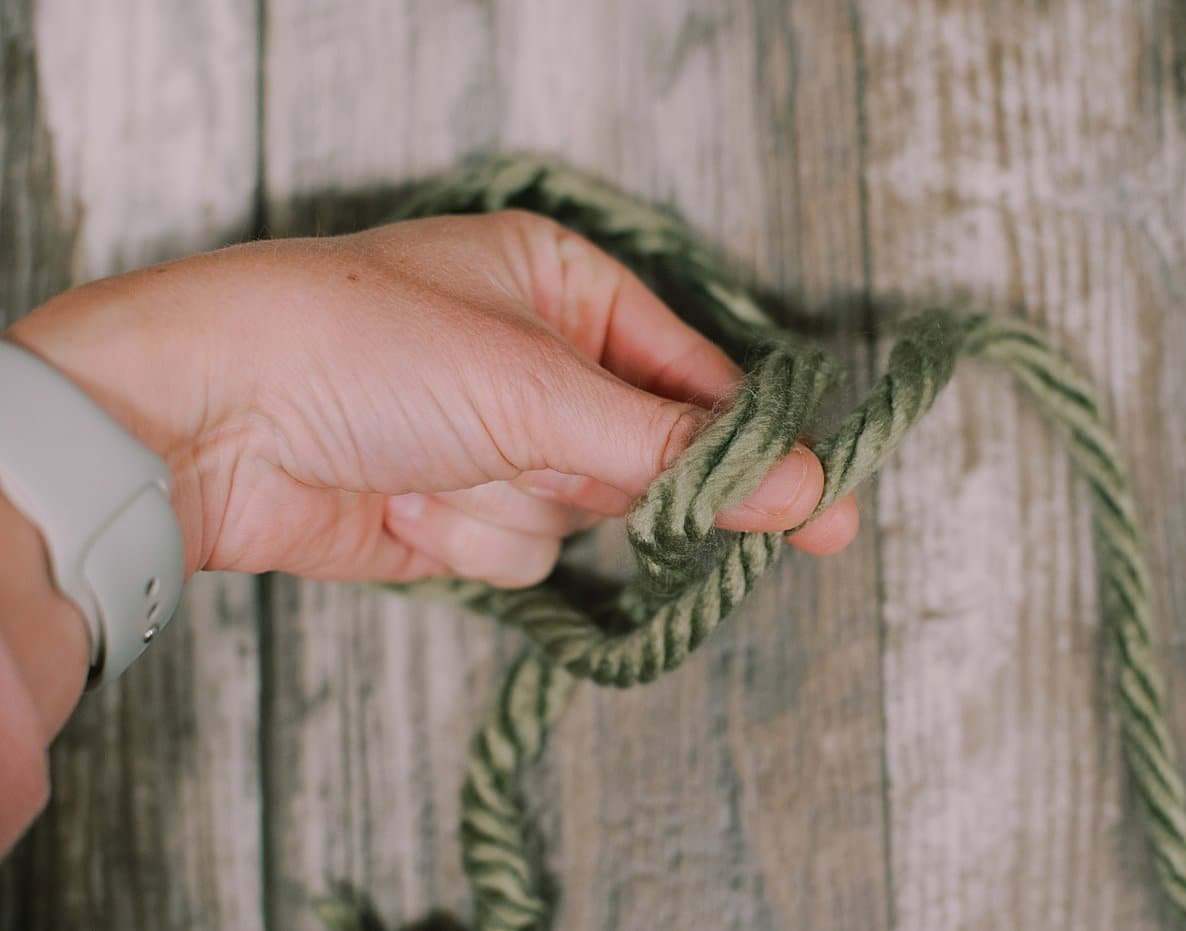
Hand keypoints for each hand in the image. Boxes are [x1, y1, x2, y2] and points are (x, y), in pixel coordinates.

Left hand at [7, 211, 858, 587]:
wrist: (201, 424)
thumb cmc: (355, 346)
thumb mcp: (534, 387)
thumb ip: (674, 450)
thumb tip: (801, 488)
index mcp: (563, 285)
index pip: (695, 374)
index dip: (757, 445)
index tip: (825, 510)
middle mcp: (536, 360)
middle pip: (646, 457)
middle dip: (598, 473)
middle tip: (553, 462)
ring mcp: (495, 441)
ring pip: (580, 516)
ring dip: (513, 503)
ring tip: (434, 460)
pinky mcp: (456, 511)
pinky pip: (519, 553)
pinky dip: (466, 539)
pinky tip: (402, 499)